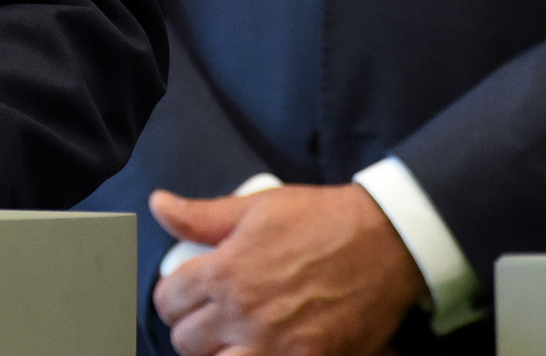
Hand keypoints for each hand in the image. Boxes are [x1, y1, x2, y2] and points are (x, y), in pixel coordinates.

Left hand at [149, 183, 423, 355]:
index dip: (172, 297)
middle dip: (191, 329)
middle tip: (208, 318)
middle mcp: (243, 314)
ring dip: (218, 354)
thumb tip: (159, 204)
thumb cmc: (321, 220)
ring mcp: (275, 346)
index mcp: (224, 273)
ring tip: (231, 339)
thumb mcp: (255, 207)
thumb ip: (201, 215)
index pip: (168, 301)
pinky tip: (258, 350)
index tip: (185, 295)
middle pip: (186, 342)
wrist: (385, 242)